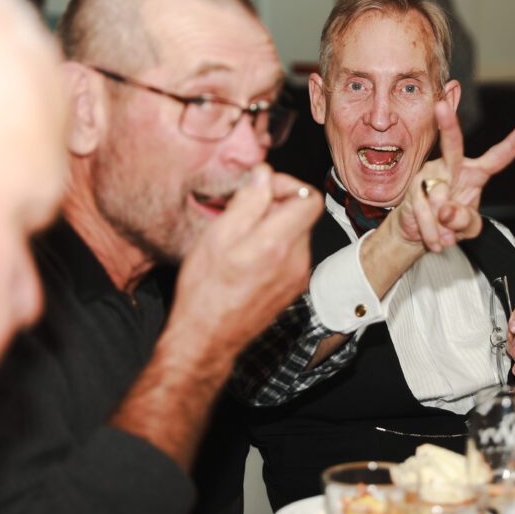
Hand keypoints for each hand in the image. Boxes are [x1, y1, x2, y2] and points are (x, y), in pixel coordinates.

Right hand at [165, 164, 321, 368]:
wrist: (208, 338)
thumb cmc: (206, 290)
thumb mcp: (218, 235)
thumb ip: (247, 201)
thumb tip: (264, 175)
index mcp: (278, 243)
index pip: (309, 198)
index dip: (286, 185)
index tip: (262, 189)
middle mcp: (297, 260)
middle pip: (302, 214)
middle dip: (275, 206)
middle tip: (242, 213)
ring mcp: (298, 276)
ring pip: (295, 233)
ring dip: (272, 226)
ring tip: (240, 238)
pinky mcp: (293, 287)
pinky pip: (291, 253)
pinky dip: (273, 246)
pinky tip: (247, 257)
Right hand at [393, 102, 514, 252]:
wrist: (419, 234)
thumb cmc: (449, 224)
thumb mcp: (468, 228)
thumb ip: (467, 221)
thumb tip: (446, 210)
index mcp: (474, 173)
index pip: (496, 158)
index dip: (512, 144)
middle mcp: (451, 167)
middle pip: (452, 146)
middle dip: (448, 126)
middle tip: (441, 107)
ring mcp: (430, 175)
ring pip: (440, 199)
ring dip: (444, 228)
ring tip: (445, 239)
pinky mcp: (414, 189)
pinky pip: (425, 212)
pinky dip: (431, 233)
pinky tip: (434, 240)